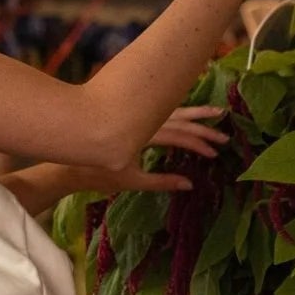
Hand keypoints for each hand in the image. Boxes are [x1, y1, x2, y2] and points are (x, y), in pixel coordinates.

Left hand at [77, 104, 227, 195]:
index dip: (200, 144)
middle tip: (225, 135)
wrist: (69, 159)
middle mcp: (144, 121)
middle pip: (181, 120)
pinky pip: (161, 110)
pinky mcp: (133, 117)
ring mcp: (138, 116)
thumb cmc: (98, 173)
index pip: (180, 136)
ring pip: (172, 111)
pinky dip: (178, 110)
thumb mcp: (131, 181)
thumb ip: (161, 182)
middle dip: (204, 128)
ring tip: (216, 113)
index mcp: (145, 134)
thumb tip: (189, 184)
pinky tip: (188, 111)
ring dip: (195, 113)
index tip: (216, 153)